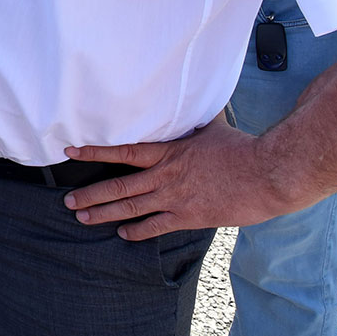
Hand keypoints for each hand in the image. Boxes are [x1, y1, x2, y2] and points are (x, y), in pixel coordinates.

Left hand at [60, 115, 297, 239]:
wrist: (268, 175)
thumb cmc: (242, 149)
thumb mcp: (210, 128)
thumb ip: (192, 122)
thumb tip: (188, 101)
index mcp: (169, 152)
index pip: (123, 151)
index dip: (95, 151)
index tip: (71, 152)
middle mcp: (166, 175)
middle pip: (119, 186)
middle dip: (91, 194)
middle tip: (68, 201)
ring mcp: (176, 198)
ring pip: (131, 208)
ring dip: (104, 214)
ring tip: (83, 218)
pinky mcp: (190, 217)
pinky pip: (156, 227)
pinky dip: (138, 231)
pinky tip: (123, 234)